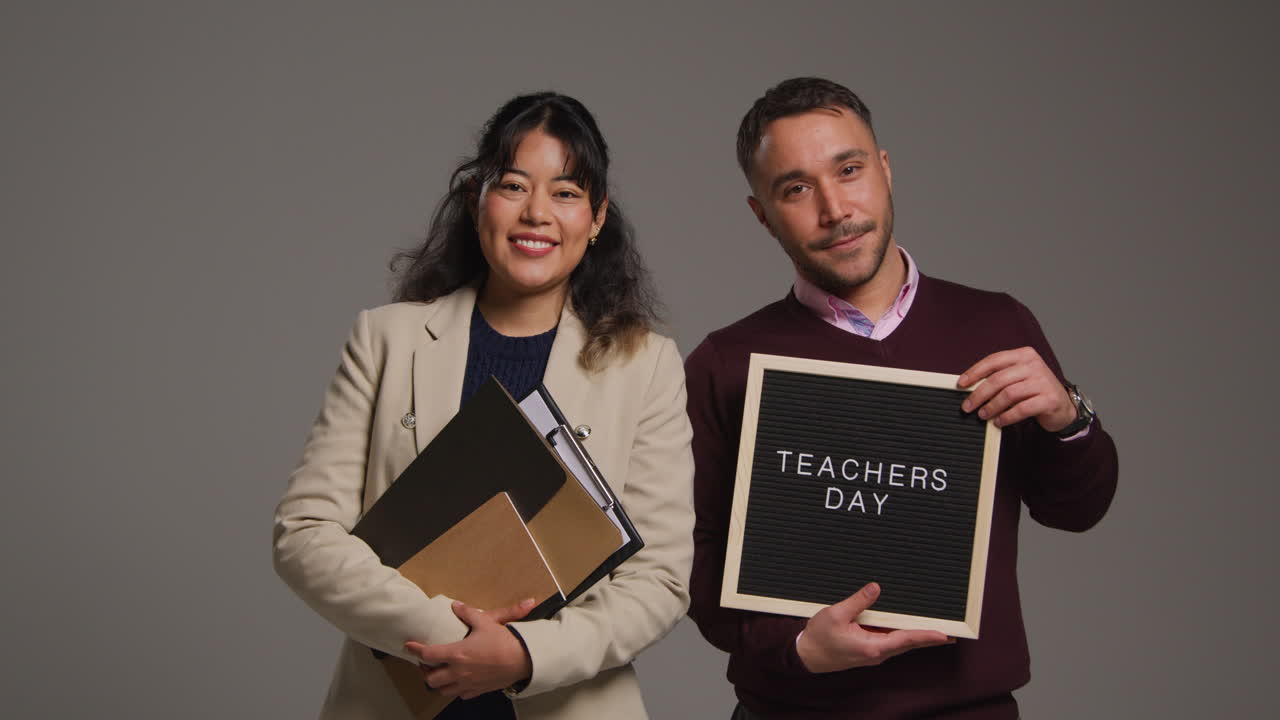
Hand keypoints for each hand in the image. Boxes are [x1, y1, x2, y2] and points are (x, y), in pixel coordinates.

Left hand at [404, 600, 533, 698]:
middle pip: (431, 679)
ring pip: (443, 691)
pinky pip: (461, 695)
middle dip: (425, 672)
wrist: (523, 660)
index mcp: (457, 654)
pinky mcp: (478, 690)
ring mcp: (467, 684)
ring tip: (441, 673)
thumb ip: (468, 613)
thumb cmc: (504, 642)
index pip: (428, 655)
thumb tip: (456, 605)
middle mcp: (458, 672)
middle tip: (427, 663)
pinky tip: (460, 682)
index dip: (415, 650)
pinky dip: (456, 690)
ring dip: (438, 683)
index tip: (409, 646)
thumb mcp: (486, 622)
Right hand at [796, 583, 951, 672]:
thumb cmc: (819, 638)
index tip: (945, 634)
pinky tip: (908, 628)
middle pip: (908, 643)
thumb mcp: (836, 614)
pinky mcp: (868, 649)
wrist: (807, 655)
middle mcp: (876, 653)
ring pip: (901, 643)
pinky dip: (903, 635)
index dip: (926, 636)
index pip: (905, 639)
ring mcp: (873, 652)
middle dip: (929, 637)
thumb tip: (876, 588)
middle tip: (952, 633)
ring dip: (918, 636)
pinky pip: (890, 641)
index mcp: (871, 647)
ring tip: (937, 629)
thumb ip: (858, 601)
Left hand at [958, 347, 1075, 431]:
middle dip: (979, 394)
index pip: (994, 360)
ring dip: (992, 407)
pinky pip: (1022, 409)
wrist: (1062, 406)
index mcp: (1024, 355)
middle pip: (999, 379)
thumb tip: (968, 387)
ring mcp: (1043, 382)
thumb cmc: (1034, 392)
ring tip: (983, 415)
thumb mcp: (1018, 378)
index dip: (975, 372)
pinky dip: (1007, 417)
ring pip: (1009, 394)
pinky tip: (999, 422)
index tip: (961, 384)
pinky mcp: (1049, 399)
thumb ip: (999, 378)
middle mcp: (1035, 365)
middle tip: (967, 406)